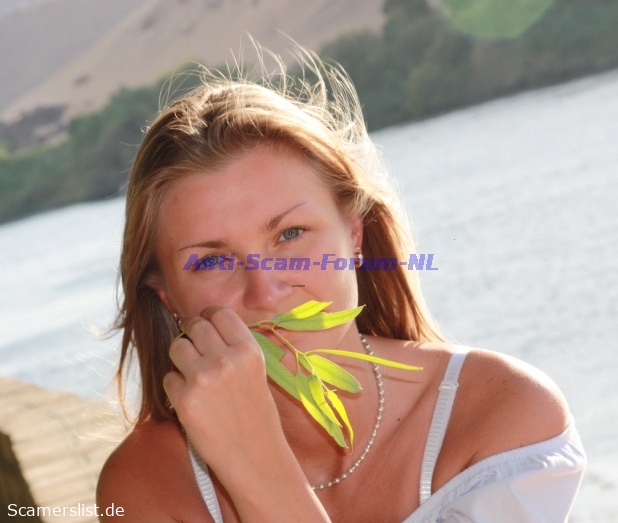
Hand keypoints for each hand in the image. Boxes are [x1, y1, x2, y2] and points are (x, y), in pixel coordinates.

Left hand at [163, 306, 285, 482]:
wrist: (253, 454)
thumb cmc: (256, 412)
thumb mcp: (257, 370)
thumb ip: (234, 346)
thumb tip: (205, 324)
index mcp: (248, 350)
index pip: (220, 314)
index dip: (209, 317)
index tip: (206, 324)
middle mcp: (226, 359)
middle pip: (195, 325)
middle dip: (191, 332)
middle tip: (194, 346)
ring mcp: (203, 379)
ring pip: (176, 347)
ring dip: (180, 358)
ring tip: (193, 374)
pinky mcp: (184, 400)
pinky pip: (168, 378)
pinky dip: (175, 387)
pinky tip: (192, 399)